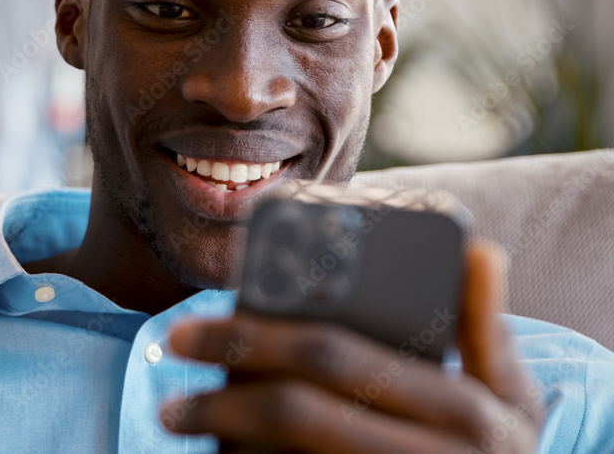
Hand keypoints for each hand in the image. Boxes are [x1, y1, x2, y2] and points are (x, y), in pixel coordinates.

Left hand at [160, 241, 543, 452]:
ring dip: (221, 435)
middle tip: (171, 364)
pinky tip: (217, 450)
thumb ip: (486, 328)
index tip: (193, 327)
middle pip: (296, 414)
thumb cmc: (494, 446)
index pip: (337, 359)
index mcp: (461, 411)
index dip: (255, 339)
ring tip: (178, 412)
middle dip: (218, 393)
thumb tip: (479, 248)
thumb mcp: (509, 393)